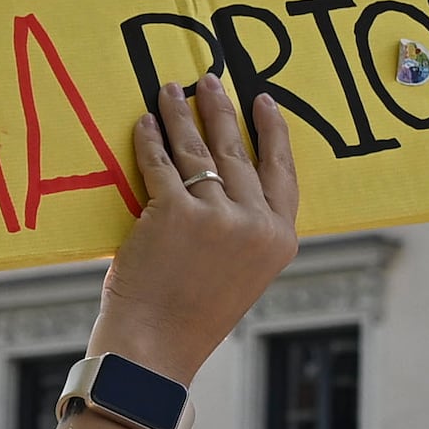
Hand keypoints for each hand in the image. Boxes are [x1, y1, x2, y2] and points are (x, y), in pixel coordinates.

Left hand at [92, 75, 303, 377]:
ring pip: (198, 150)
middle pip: (238, 151)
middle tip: (209, 81)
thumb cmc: (189, 318)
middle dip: (221, 110)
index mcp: (278, 241)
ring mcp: (216, 216)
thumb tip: (225, 184)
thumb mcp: (239, 276)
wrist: (155, 347)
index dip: (273, 133)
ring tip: (171, 90)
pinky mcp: (174, 211)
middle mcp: (254, 224)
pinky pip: (161, 163)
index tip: (263, 103)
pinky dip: (150, 139)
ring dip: (182, 114)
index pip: (282, 173)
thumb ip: (243, 232)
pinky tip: (146, 123)